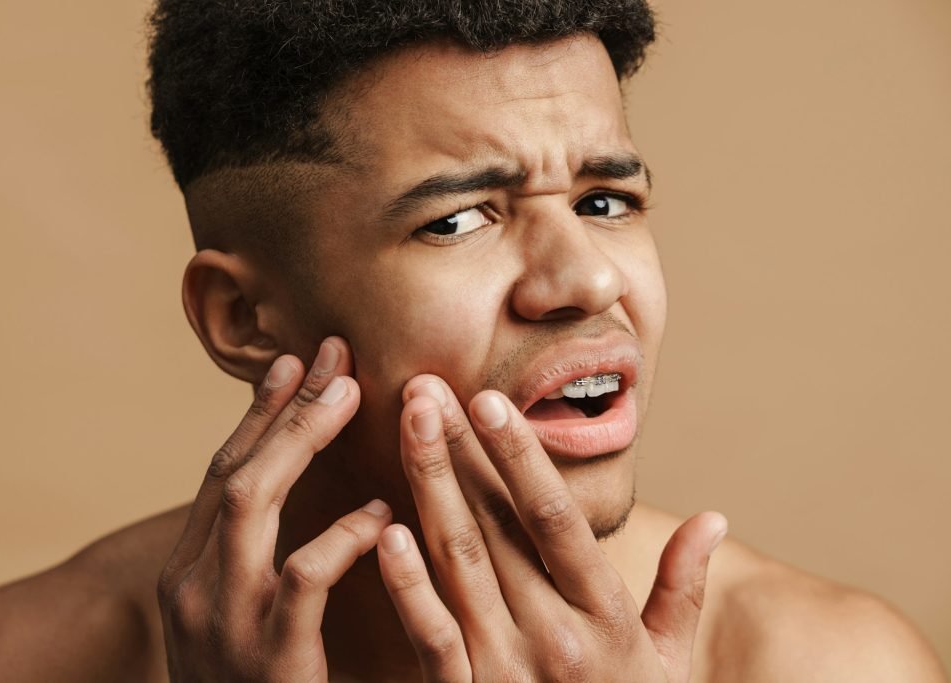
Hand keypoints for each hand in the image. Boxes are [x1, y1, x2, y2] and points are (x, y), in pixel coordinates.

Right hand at [157, 338, 390, 682]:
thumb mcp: (244, 622)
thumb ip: (264, 563)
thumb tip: (303, 495)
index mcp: (190, 576)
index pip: (222, 475)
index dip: (258, 415)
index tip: (294, 362)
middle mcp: (191, 589)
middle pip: (234, 471)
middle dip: (283, 407)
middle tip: (333, 353)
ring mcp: (220, 623)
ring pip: (252, 504)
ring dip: (301, 440)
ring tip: (350, 395)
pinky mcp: (266, 659)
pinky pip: (304, 577)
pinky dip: (342, 535)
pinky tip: (379, 511)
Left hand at [377, 376, 726, 681]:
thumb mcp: (668, 664)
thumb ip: (682, 589)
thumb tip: (715, 518)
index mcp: (605, 617)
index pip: (556, 518)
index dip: (521, 457)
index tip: (488, 401)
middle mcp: (555, 636)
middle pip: (497, 525)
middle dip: (456, 450)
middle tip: (422, 386)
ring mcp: (506, 670)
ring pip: (460, 562)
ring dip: (427, 488)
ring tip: (404, 427)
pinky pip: (433, 638)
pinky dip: (408, 585)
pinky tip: (385, 531)